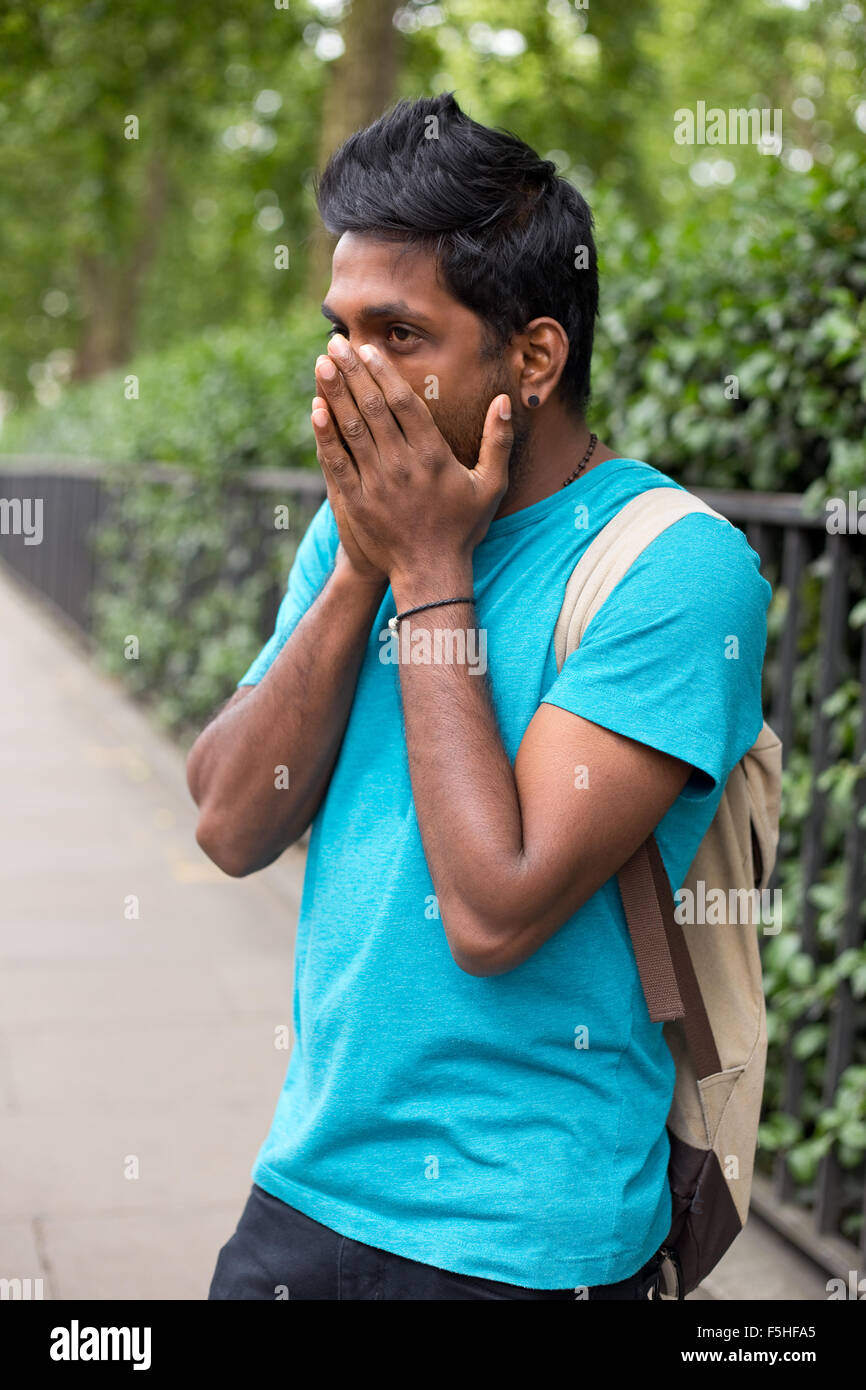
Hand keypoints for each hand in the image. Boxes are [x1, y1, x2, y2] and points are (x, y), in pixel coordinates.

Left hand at [311, 336, 511, 589]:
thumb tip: (505, 402)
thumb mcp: (491, 484)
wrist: (431, 573)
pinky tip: (315, 409)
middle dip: (352, 372)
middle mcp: (402, 465)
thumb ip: (498, 441)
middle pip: (373, 408)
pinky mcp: (356, 502)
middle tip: (336, 343)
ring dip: (334, 393)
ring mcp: (377, 484)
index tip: (368, 349)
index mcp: (433, 456)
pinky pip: (336, 462)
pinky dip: (324, 435)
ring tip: (322, 364)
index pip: (404, 404)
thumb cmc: (463, 528)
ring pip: (351, 429)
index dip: (384, 373)